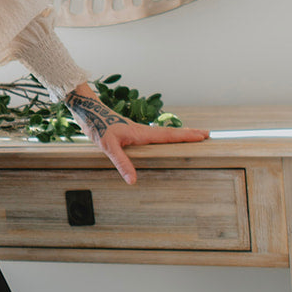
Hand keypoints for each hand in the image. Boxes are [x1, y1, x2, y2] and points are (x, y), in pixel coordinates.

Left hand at [64, 86, 208, 185]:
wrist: (86, 110)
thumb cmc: (96, 126)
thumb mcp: (108, 147)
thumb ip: (121, 163)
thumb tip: (133, 181)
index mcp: (140, 133)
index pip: (168, 136)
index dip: (186, 136)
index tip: (203, 135)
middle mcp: (141, 130)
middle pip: (169, 133)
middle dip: (188, 134)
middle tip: (206, 134)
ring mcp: (136, 130)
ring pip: (161, 134)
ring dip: (176, 135)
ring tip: (190, 137)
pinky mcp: (129, 131)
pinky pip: (151, 135)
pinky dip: (162, 137)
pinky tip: (160, 141)